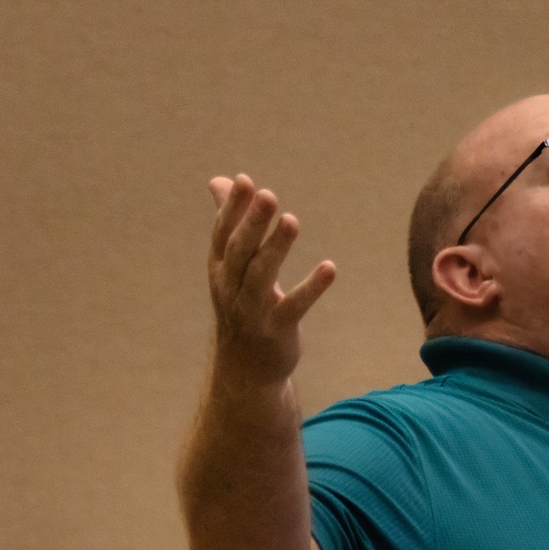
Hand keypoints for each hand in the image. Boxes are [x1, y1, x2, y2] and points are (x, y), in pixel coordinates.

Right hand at [206, 173, 336, 386]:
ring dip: (276, 248)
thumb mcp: (231, 266)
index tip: (245, 181)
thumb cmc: (240, 306)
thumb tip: (219, 180)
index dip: (232, 209)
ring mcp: (252, 312)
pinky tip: (330, 268)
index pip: (223, 234)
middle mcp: (230, 289)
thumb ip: (229, 222)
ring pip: (261, 277)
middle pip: (240, 252)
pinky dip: (311, 288)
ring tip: (292, 221)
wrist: (244, 370)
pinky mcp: (276, 331)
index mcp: (220, 270)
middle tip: (268, 196)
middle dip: (252, 224)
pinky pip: (293, 307)